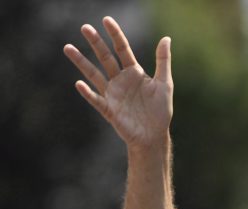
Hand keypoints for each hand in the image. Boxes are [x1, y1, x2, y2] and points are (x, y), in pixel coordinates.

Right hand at [63, 16, 172, 148]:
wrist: (154, 135)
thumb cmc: (160, 111)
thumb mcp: (164, 83)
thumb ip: (163, 61)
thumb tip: (166, 38)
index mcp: (134, 72)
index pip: (122, 49)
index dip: (115, 35)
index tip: (106, 20)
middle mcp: (120, 80)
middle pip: (105, 58)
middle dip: (95, 43)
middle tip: (84, 27)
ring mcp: (113, 94)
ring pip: (94, 75)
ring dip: (82, 62)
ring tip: (68, 48)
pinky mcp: (109, 110)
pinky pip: (96, 100)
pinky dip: (88, 93)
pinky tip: (79, 83)